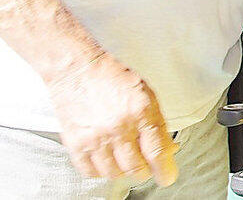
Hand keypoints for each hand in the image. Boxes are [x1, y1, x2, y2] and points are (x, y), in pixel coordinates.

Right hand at [45, 53, 177, 185]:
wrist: (78, 65)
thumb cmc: (113, 74)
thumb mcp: (147, 93)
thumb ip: (157, 123)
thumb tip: (167, 148)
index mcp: (140, 112)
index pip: (157, 153)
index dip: (165, 171)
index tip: (167, 177)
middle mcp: (118, 127)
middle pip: (136, 168)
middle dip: (144, 169)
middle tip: (145, 163)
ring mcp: (95, 137)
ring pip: (114, 173)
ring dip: (123, 170)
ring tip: (124, 157)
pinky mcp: (75, 142)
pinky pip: (89, 171)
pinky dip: (100, 170)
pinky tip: (105, 158)